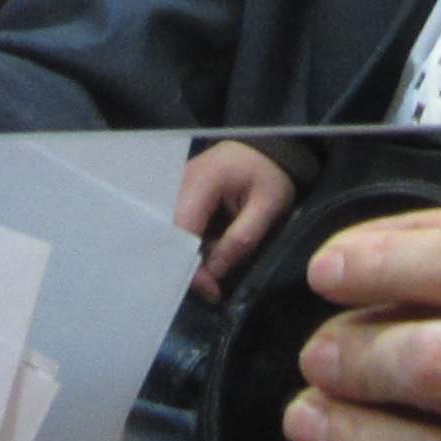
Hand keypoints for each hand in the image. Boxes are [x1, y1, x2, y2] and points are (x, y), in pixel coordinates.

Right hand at [173, 140, 296, 299]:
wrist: (267, 149)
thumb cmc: (270, 174)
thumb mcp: (267, 207)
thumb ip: (240, 239)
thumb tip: (214, 273)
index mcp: (200, 181)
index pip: (182, 231)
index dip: (192, 266)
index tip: (211, 291)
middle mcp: (179, 183)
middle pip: (171, 235)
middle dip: (189, 266)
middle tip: (212, 290)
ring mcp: (176, 188)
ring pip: (173, 234)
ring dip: (191, 258)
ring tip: (216, 273)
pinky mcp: (180, 195)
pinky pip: (179, 226)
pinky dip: (194, 246)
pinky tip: (211, 255)